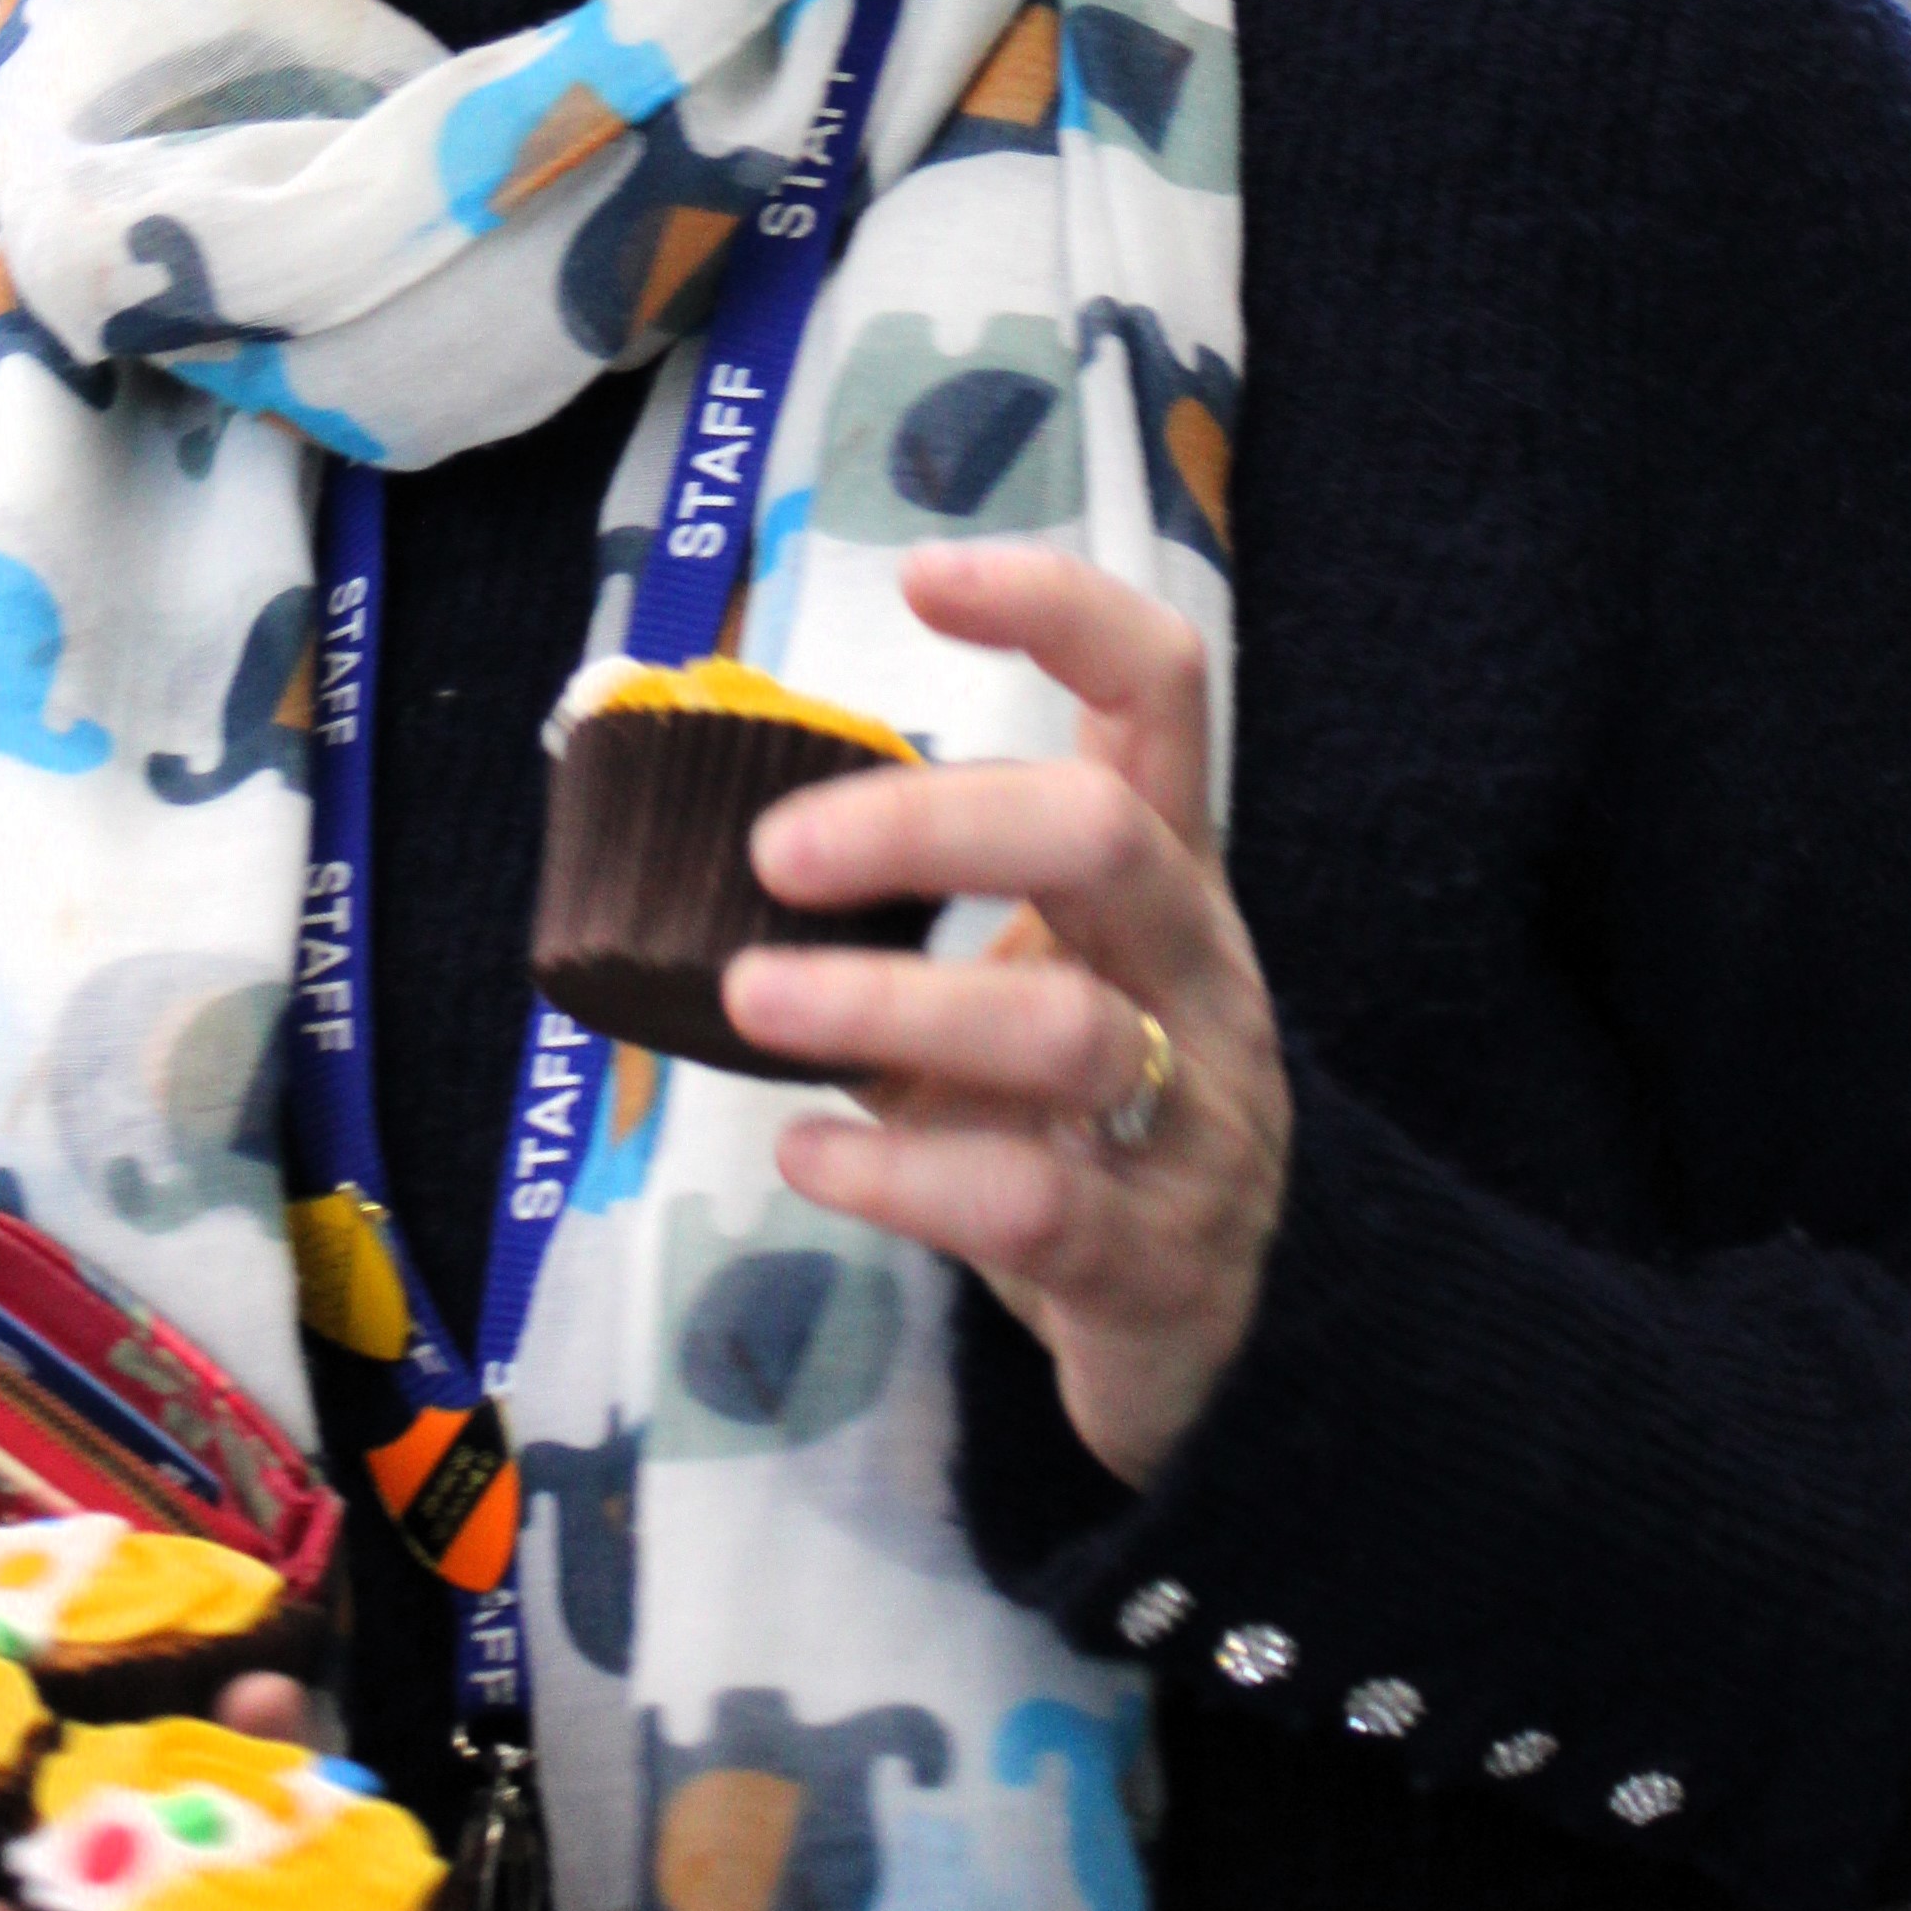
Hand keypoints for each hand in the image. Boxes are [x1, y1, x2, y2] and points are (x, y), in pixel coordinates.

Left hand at [722, 542, 1288, 1493]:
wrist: (1219, 1333)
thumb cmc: (1082, 1120)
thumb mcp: (1010, 989)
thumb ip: (896, 921)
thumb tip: (692, 843)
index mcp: (1163, 872)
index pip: (1160, 689)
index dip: (1058, 609)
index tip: (925, 577)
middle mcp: (1196, 970)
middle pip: (1103, 834)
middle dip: (930, 822)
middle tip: (775, 851)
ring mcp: (1195, 1115)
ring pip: (1061, 1026)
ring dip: (887, 1004)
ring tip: (751, 1000)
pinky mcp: (1155, 1258)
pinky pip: (1030, 1200)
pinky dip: (899, 1172)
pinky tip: (807, 1154)